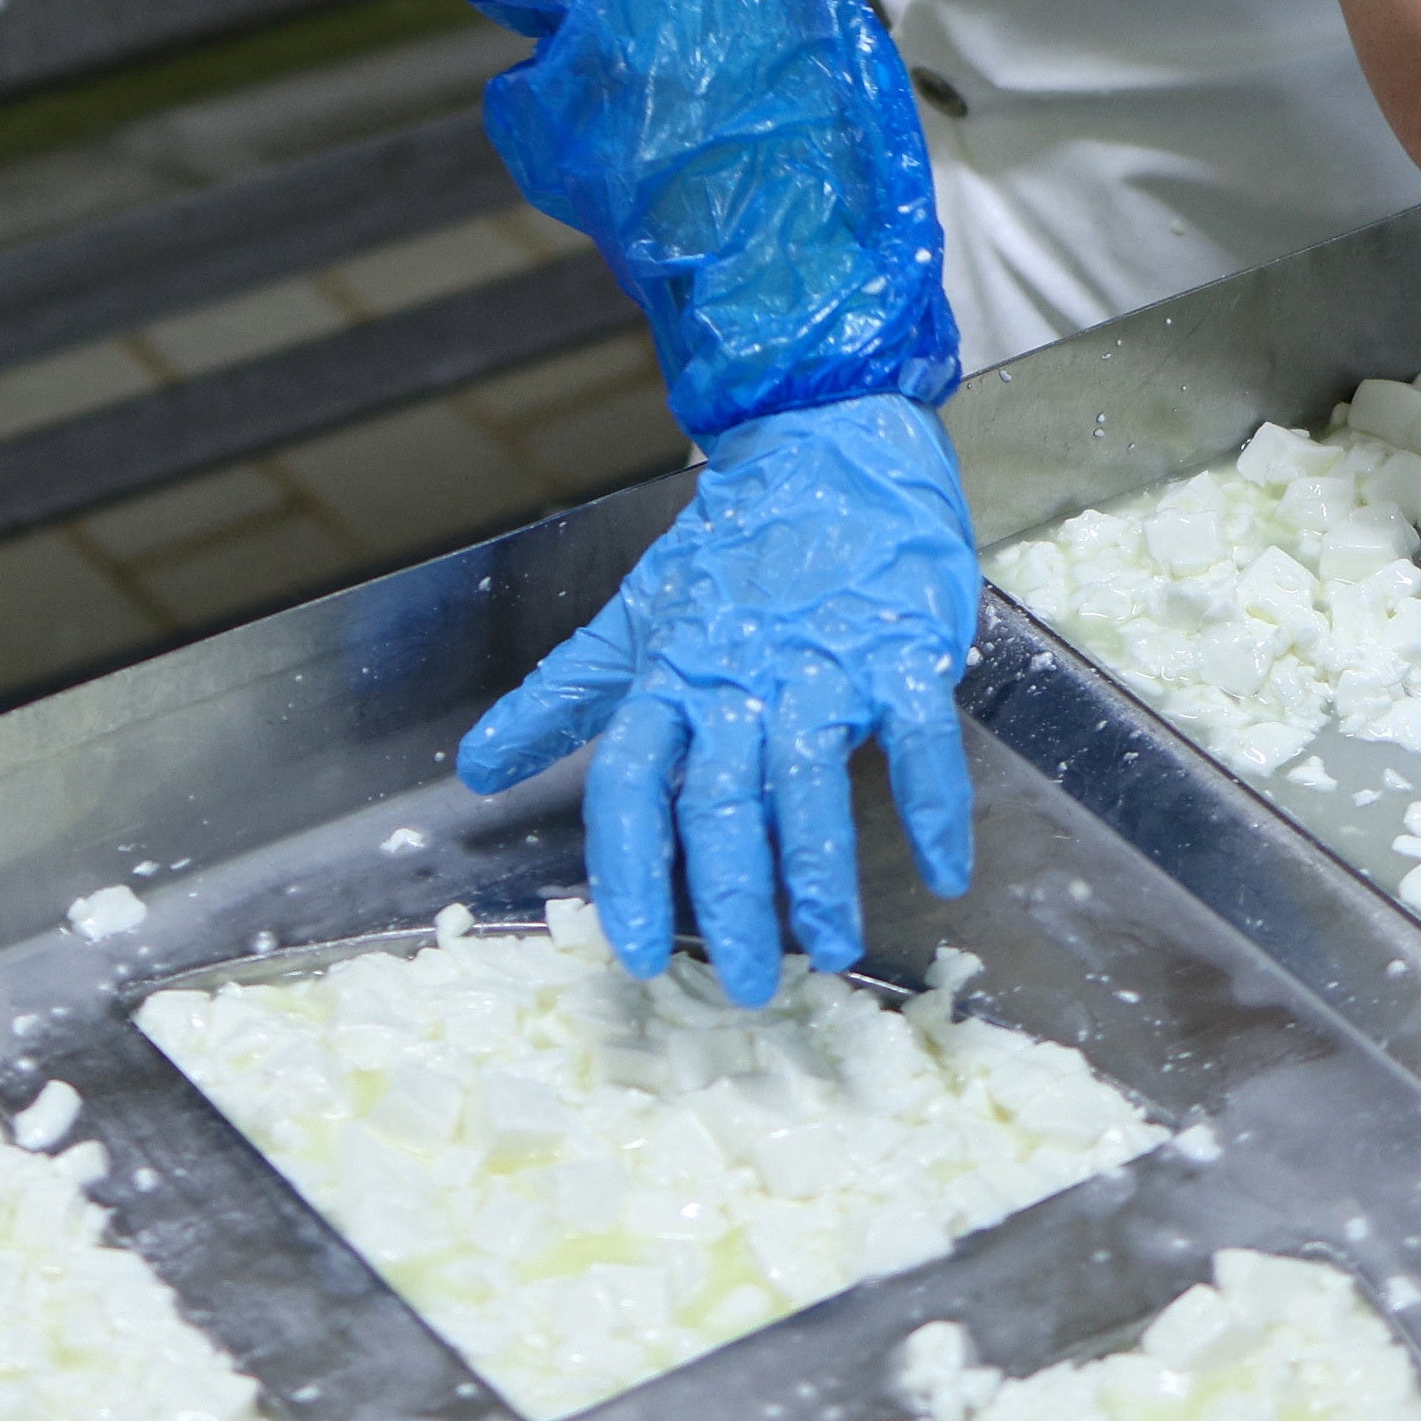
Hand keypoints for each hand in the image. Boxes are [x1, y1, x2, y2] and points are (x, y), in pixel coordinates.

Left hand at [461, 393, 981, 1005]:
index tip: (629, 950)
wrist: (825, 437)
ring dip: (823, 869)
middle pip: (722, 798)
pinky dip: (932, 802)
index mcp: (671, 677)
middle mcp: (739, 675)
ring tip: (832, 946)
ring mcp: (821, 659)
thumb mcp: (635, 619)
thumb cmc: (731, 545)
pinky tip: (944, 869)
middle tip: (744, 982)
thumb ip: (560, 697)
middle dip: (731, 897)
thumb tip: (476, 766)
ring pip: (813, 777)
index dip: (628, 869)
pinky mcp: (899, 641)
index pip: (632, 783)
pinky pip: (918, 733)